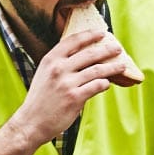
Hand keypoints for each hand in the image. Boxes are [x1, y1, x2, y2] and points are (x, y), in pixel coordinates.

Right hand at [12, 30, 123, 145]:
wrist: (31, 122)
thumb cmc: (40, 98)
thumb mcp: (45, 74)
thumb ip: (61, 63)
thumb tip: (85, 56)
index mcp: (50, 60)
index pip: (73, 41)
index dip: (89, 35)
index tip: (102, 32)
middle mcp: (58, 69)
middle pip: (89, 54)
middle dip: (107, 50)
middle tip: (118, 48)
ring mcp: (67, 83)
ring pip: (97, 70)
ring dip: (113, 67)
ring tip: (122, 65)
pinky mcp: (75, 98)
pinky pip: (97, 86)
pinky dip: (104, 84)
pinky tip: (107, 83)